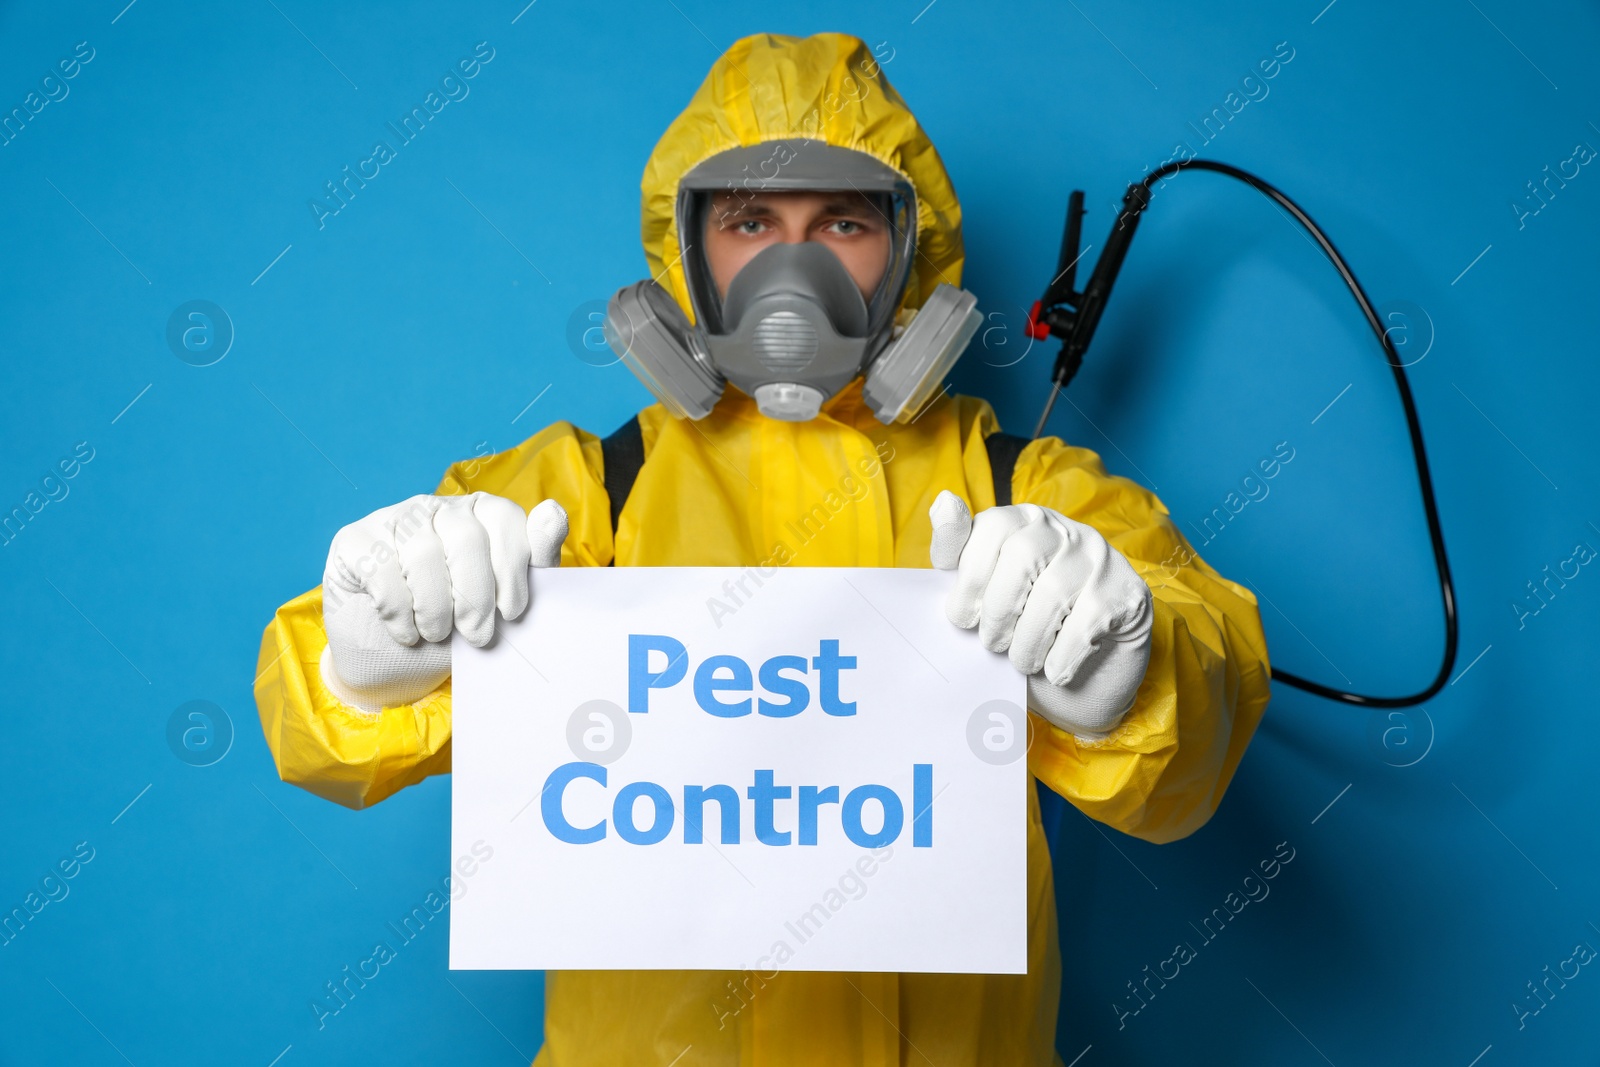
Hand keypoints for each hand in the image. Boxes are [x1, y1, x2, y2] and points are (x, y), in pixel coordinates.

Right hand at [319, 493, 568, 710]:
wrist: (392, 660)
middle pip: (465, 535)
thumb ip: (534, 562)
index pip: (504, 516)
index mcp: (479, 514)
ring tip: (437, 634)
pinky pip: (380, 567)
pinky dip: (398, 609)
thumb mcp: (501, 602)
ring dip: (435, 607)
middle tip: (477, 635)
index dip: (511, 566)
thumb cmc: (454, 626)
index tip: (512, 612)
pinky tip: (405, 631)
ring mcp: (392, 519)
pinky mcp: (354, 540)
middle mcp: (436, 507)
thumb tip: (554, 513)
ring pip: (422, 551)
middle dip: (476, 595)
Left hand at [929, 491, 1152, 737]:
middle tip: (992, 644)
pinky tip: (1055, 671)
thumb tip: (942, 502)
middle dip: (997, 611)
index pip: (992, 525)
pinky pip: (1087, 623)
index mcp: (1024, 521)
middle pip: (1022, 556)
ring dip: (1027, 641)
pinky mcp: (1128, 593)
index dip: (970, 574)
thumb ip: (959, 555)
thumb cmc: (1028, 628)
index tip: (962, 616)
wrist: (1091, 674)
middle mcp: (1064, 530)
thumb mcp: (986, 593)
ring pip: (1053, 593)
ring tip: (1021, 661)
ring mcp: (1100, 559)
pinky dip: (1061, 656)